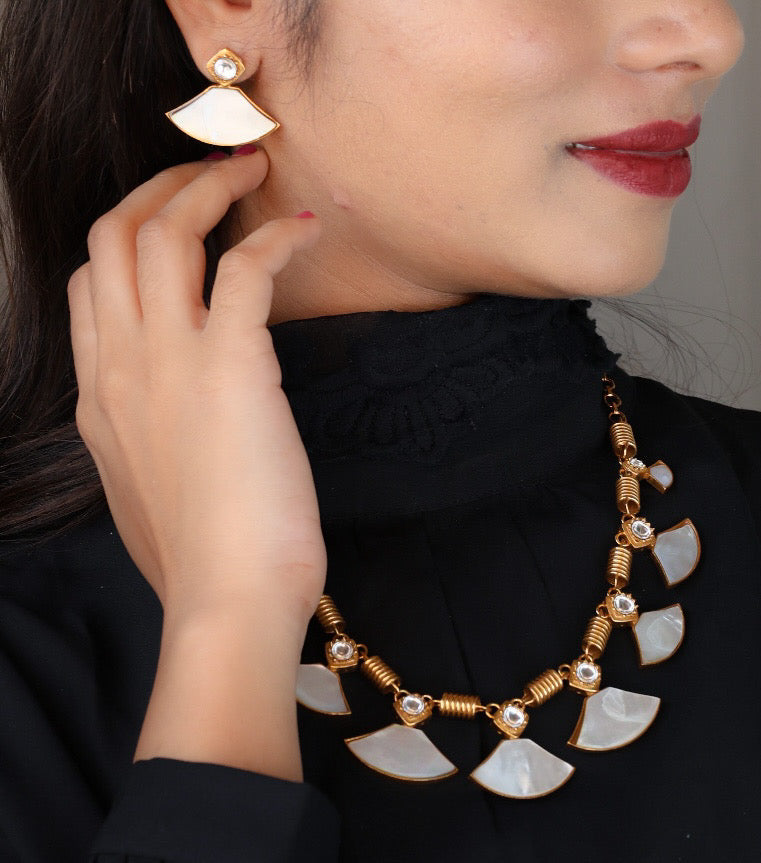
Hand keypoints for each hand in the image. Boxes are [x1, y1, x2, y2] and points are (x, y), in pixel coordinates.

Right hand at [67, 150, 324, 628]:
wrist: (226, 603)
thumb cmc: (202, 560)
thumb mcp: (146, 492)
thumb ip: (146, 442)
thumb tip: (172, 425)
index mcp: (99, 396)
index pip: (90, 284)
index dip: (128, 236)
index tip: (174, 221)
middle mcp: (119, 365)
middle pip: (113, 234)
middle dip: (157, 187)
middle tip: (209, 171)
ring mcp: (166, 360)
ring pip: (163, 230)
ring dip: (207, 186)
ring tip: (252, 169)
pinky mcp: (229, 364)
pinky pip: (244, 268)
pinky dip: (274, 236)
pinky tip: (304, 230)